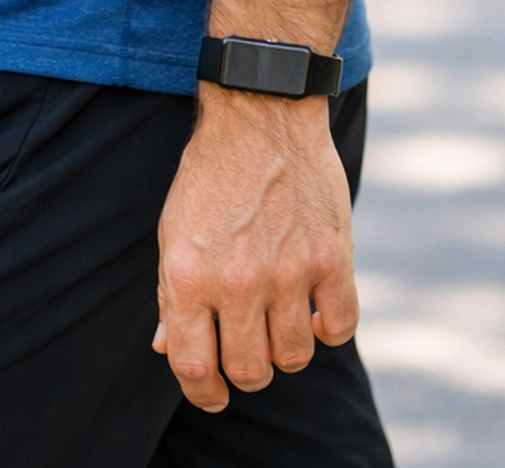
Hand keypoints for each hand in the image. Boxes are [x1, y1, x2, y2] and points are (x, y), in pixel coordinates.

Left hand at [153, 90, 357, 409]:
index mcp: (188, 276)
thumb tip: (165, 347)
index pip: (193, 367)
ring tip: (278, 318)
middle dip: (245, 369)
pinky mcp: (331, 259)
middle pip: (248, 371)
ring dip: (285, 348)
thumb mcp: (174, 230)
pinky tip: (314, 308)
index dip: (202, 392)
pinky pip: (339, 329)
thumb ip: (172, 293)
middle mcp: (237, 282)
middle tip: (247, 348)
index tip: (212, 392)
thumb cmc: (211, 175)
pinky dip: (328, 328)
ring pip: (293, 358)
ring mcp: (288, 272)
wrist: (259, 114)